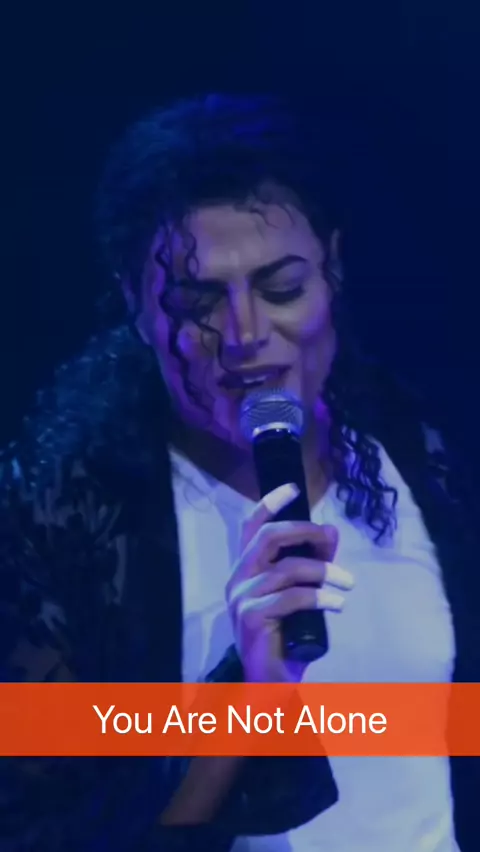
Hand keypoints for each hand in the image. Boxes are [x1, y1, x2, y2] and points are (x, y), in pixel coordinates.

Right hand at [226, 483, 353, 682]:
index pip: (251, 527)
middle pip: (267, 537)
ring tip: (348, 583)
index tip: (293, 488)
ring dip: (323, 572)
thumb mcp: (302, 594)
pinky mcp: (250, 618)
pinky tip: (337, 603)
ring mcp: (241, 598)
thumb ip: (313, 564)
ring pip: (286, 569)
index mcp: (246, 569)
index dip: (270, 503)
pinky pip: (290, 597)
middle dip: (304, 531)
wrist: (269, 683)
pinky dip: (319, 596)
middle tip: (331, 540)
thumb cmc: (285, 636)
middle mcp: (237, 578)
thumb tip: (331, 532)